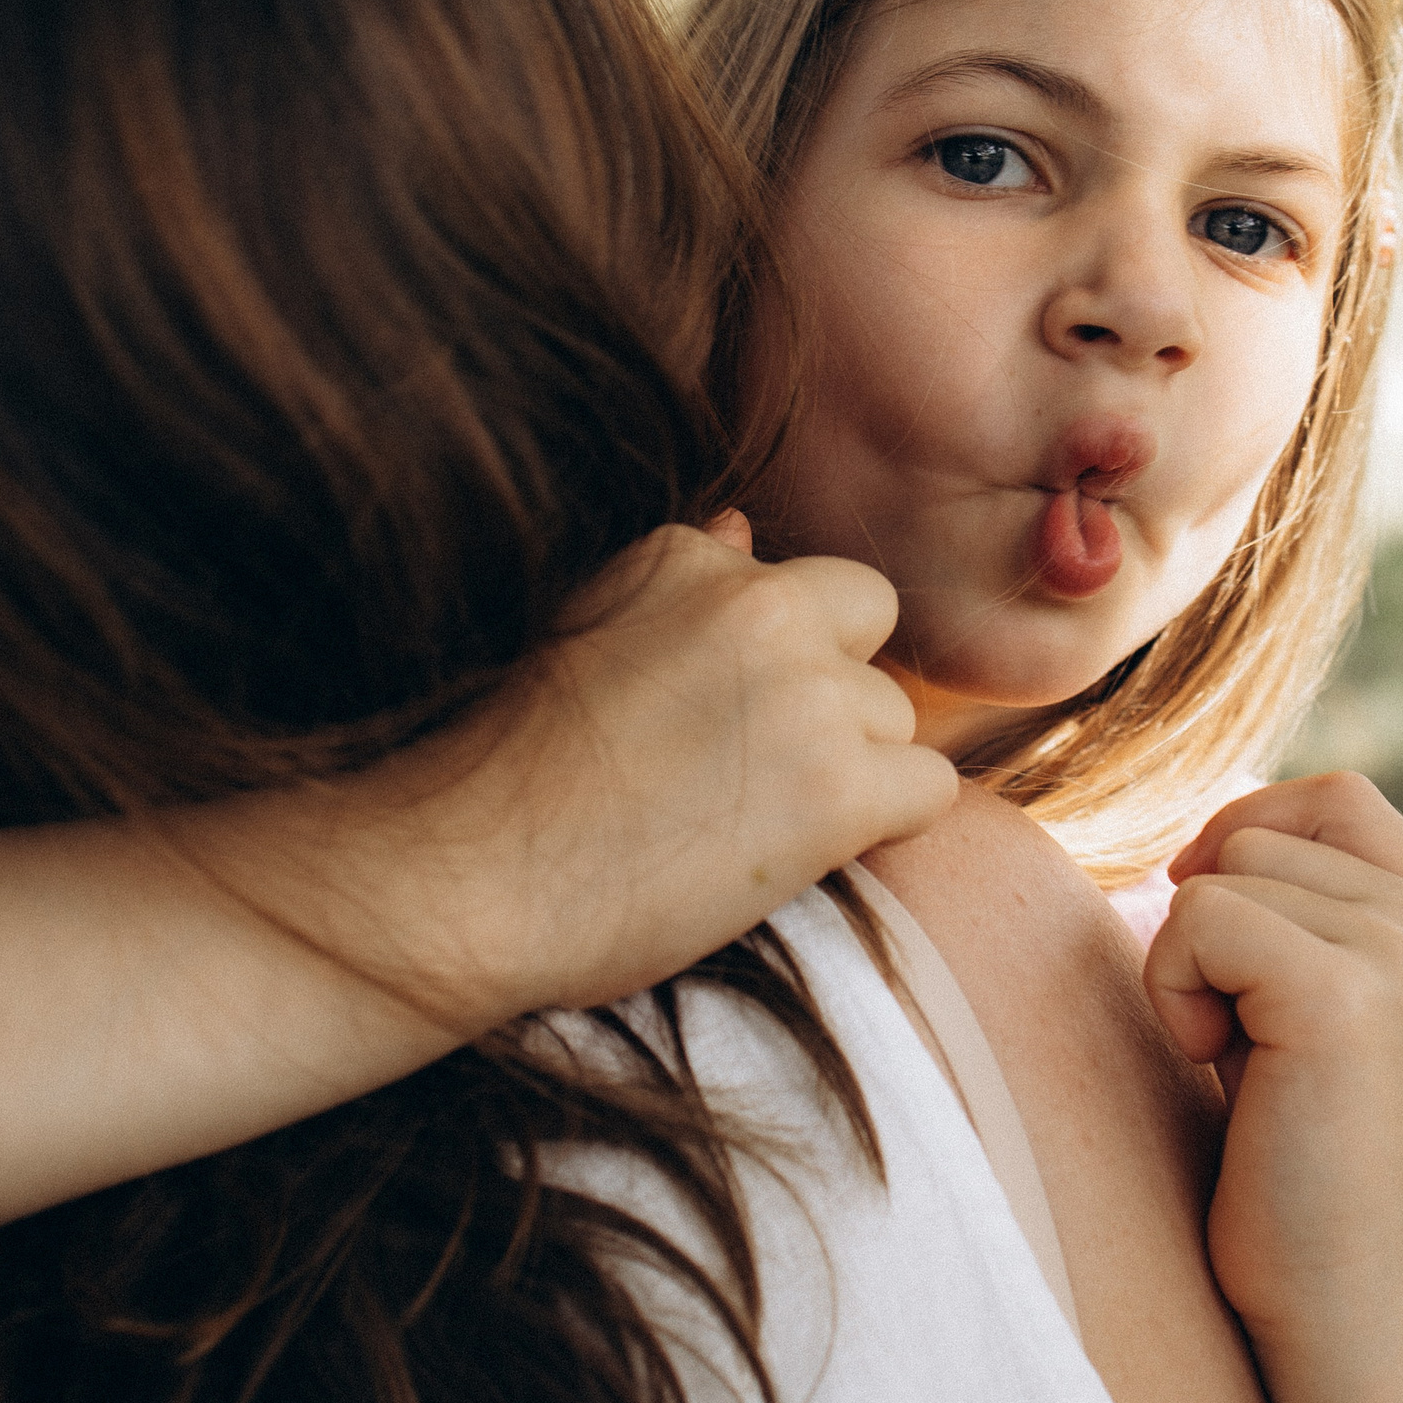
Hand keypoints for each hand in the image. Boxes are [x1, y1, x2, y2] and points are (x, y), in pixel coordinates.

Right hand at [171, 513, 957, 1028]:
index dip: (767, 657)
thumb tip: (741, 525)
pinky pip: (930, 788)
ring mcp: (806, 691)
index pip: (788, 582)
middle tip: (758, 766)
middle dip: (835, 684)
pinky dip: (884, 825)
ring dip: (851, 767)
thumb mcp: (582, 635)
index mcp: (685, 555)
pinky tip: (806, 855)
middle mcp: (757, 601)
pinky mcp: (840, 788)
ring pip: (895, 714)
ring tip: (752, 824)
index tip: (706, 720)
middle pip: (867, 621)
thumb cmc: (506, 776)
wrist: (471, 877)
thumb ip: (677, 581)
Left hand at [1142, 773, 1402, 1402]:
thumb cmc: (1300, 1168)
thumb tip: (1214, 822)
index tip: (1218, 938)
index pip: (1337, 798)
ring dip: (1189, 963)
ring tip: (1242, 1064)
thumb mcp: (1319, 1011)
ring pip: (1222, 872)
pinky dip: (1174, 990)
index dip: (1248, 834)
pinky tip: (1223, 1070)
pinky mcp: (1345, 997)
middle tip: (1242, 1036)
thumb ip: (1302, 916)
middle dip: (1211, 917)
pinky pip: (1197, 917)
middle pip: (1262, 827)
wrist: (1347, 1308)